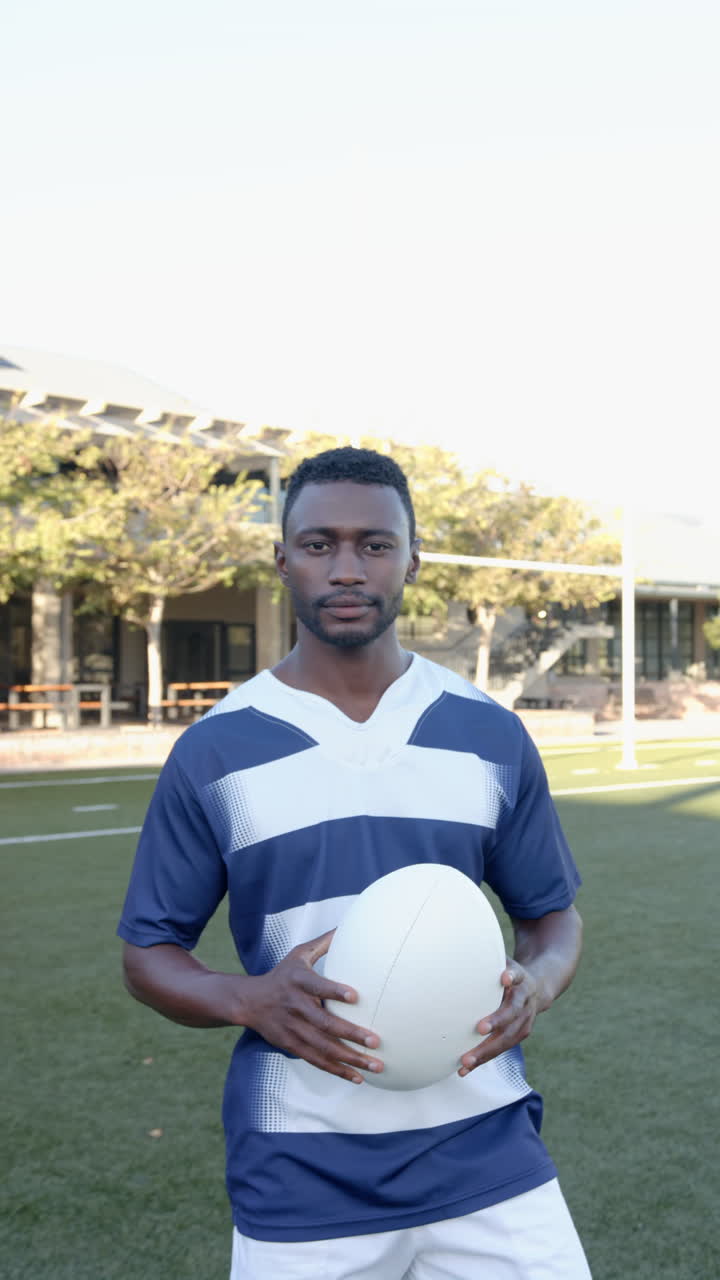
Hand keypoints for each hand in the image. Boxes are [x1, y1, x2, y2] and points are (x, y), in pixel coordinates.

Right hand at [243, 930, 383, 1084]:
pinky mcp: (292, 1045)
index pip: (317, 986)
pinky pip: (317, 1060)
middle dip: (351, 1034)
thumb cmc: (283, 975)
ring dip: (350, 1058)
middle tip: (376, 1041)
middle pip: (324, 1023)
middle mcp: (295, 1006)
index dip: (334, 991)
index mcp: (298, 981)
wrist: (250, 1001)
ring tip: (376, 1065)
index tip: (355, 995)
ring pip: (324, 1047)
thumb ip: (323, 944)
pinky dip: (337, 1070)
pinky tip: (358, 1076)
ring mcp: (293, 1029)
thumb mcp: (298, 955)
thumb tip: (346, 925)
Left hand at [458, 961, 539, 1076]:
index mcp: (521, 979)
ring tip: (466, 1061)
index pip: (516, 976)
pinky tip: (464, 1069)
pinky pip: (500, 1049)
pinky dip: (483, 1059)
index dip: (511, 976)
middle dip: (496, 1021)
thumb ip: (489, 960)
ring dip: (486, 1050)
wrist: (539, 987)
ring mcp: (524, 1021)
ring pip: (507, 1039)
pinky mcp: (520, 1035)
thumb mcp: (505, 961)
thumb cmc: (509, 973)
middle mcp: (525, 1001)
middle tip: (479, 1028)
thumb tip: (462, 948)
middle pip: (512, 1013)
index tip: (505, 977)